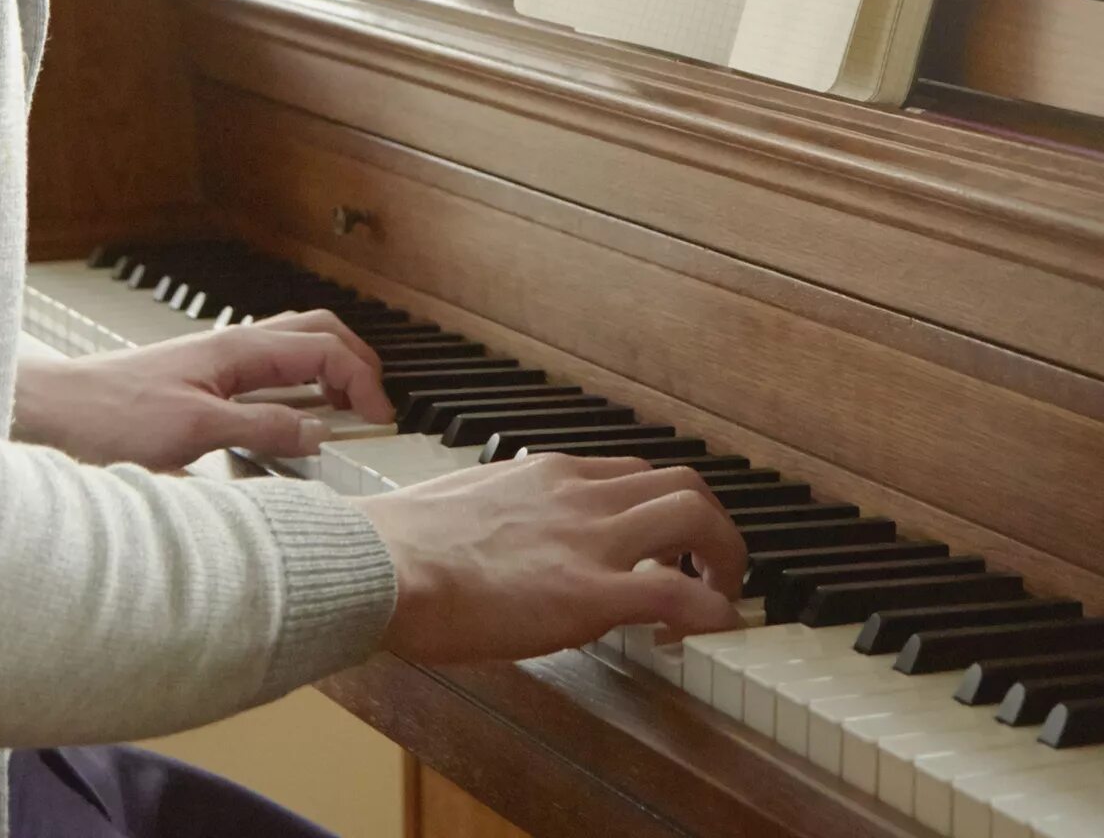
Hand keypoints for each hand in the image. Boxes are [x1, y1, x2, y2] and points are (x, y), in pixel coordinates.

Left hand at [13, 310, 392, 469]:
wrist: (52, 415)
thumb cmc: (108, 416)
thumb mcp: (195, 432)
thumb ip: (262, 429)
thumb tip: (318, 432)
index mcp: (239, 350)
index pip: (325, 349)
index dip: (362, 380)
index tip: (379, 417)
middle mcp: (233, 348)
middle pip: (318, 334)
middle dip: (356, 364)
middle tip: (375, 406)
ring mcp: (218, 362)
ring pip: (294, 350)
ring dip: (329, 374)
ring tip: (344, 413)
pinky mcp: (204, 383)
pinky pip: (268, 375)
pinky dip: (297, 391)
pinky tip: (291, 422)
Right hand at [357, 454, 747, 661]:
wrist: (379, 564)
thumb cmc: (400, 547)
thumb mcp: (468, 506)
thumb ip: (508, 515)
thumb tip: (509, 543)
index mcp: (549, 473)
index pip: (632, 474)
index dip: (661, 509)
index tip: (664, 545)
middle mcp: (580, 494)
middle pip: (683, 483)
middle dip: (712, 525)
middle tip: (712, 567)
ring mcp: (589, 540)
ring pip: (694, 516)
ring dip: (724, 556)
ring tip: (720, 596)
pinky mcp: (590, 592)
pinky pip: (678, 592)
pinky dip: (713, 609)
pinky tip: (718, 629)